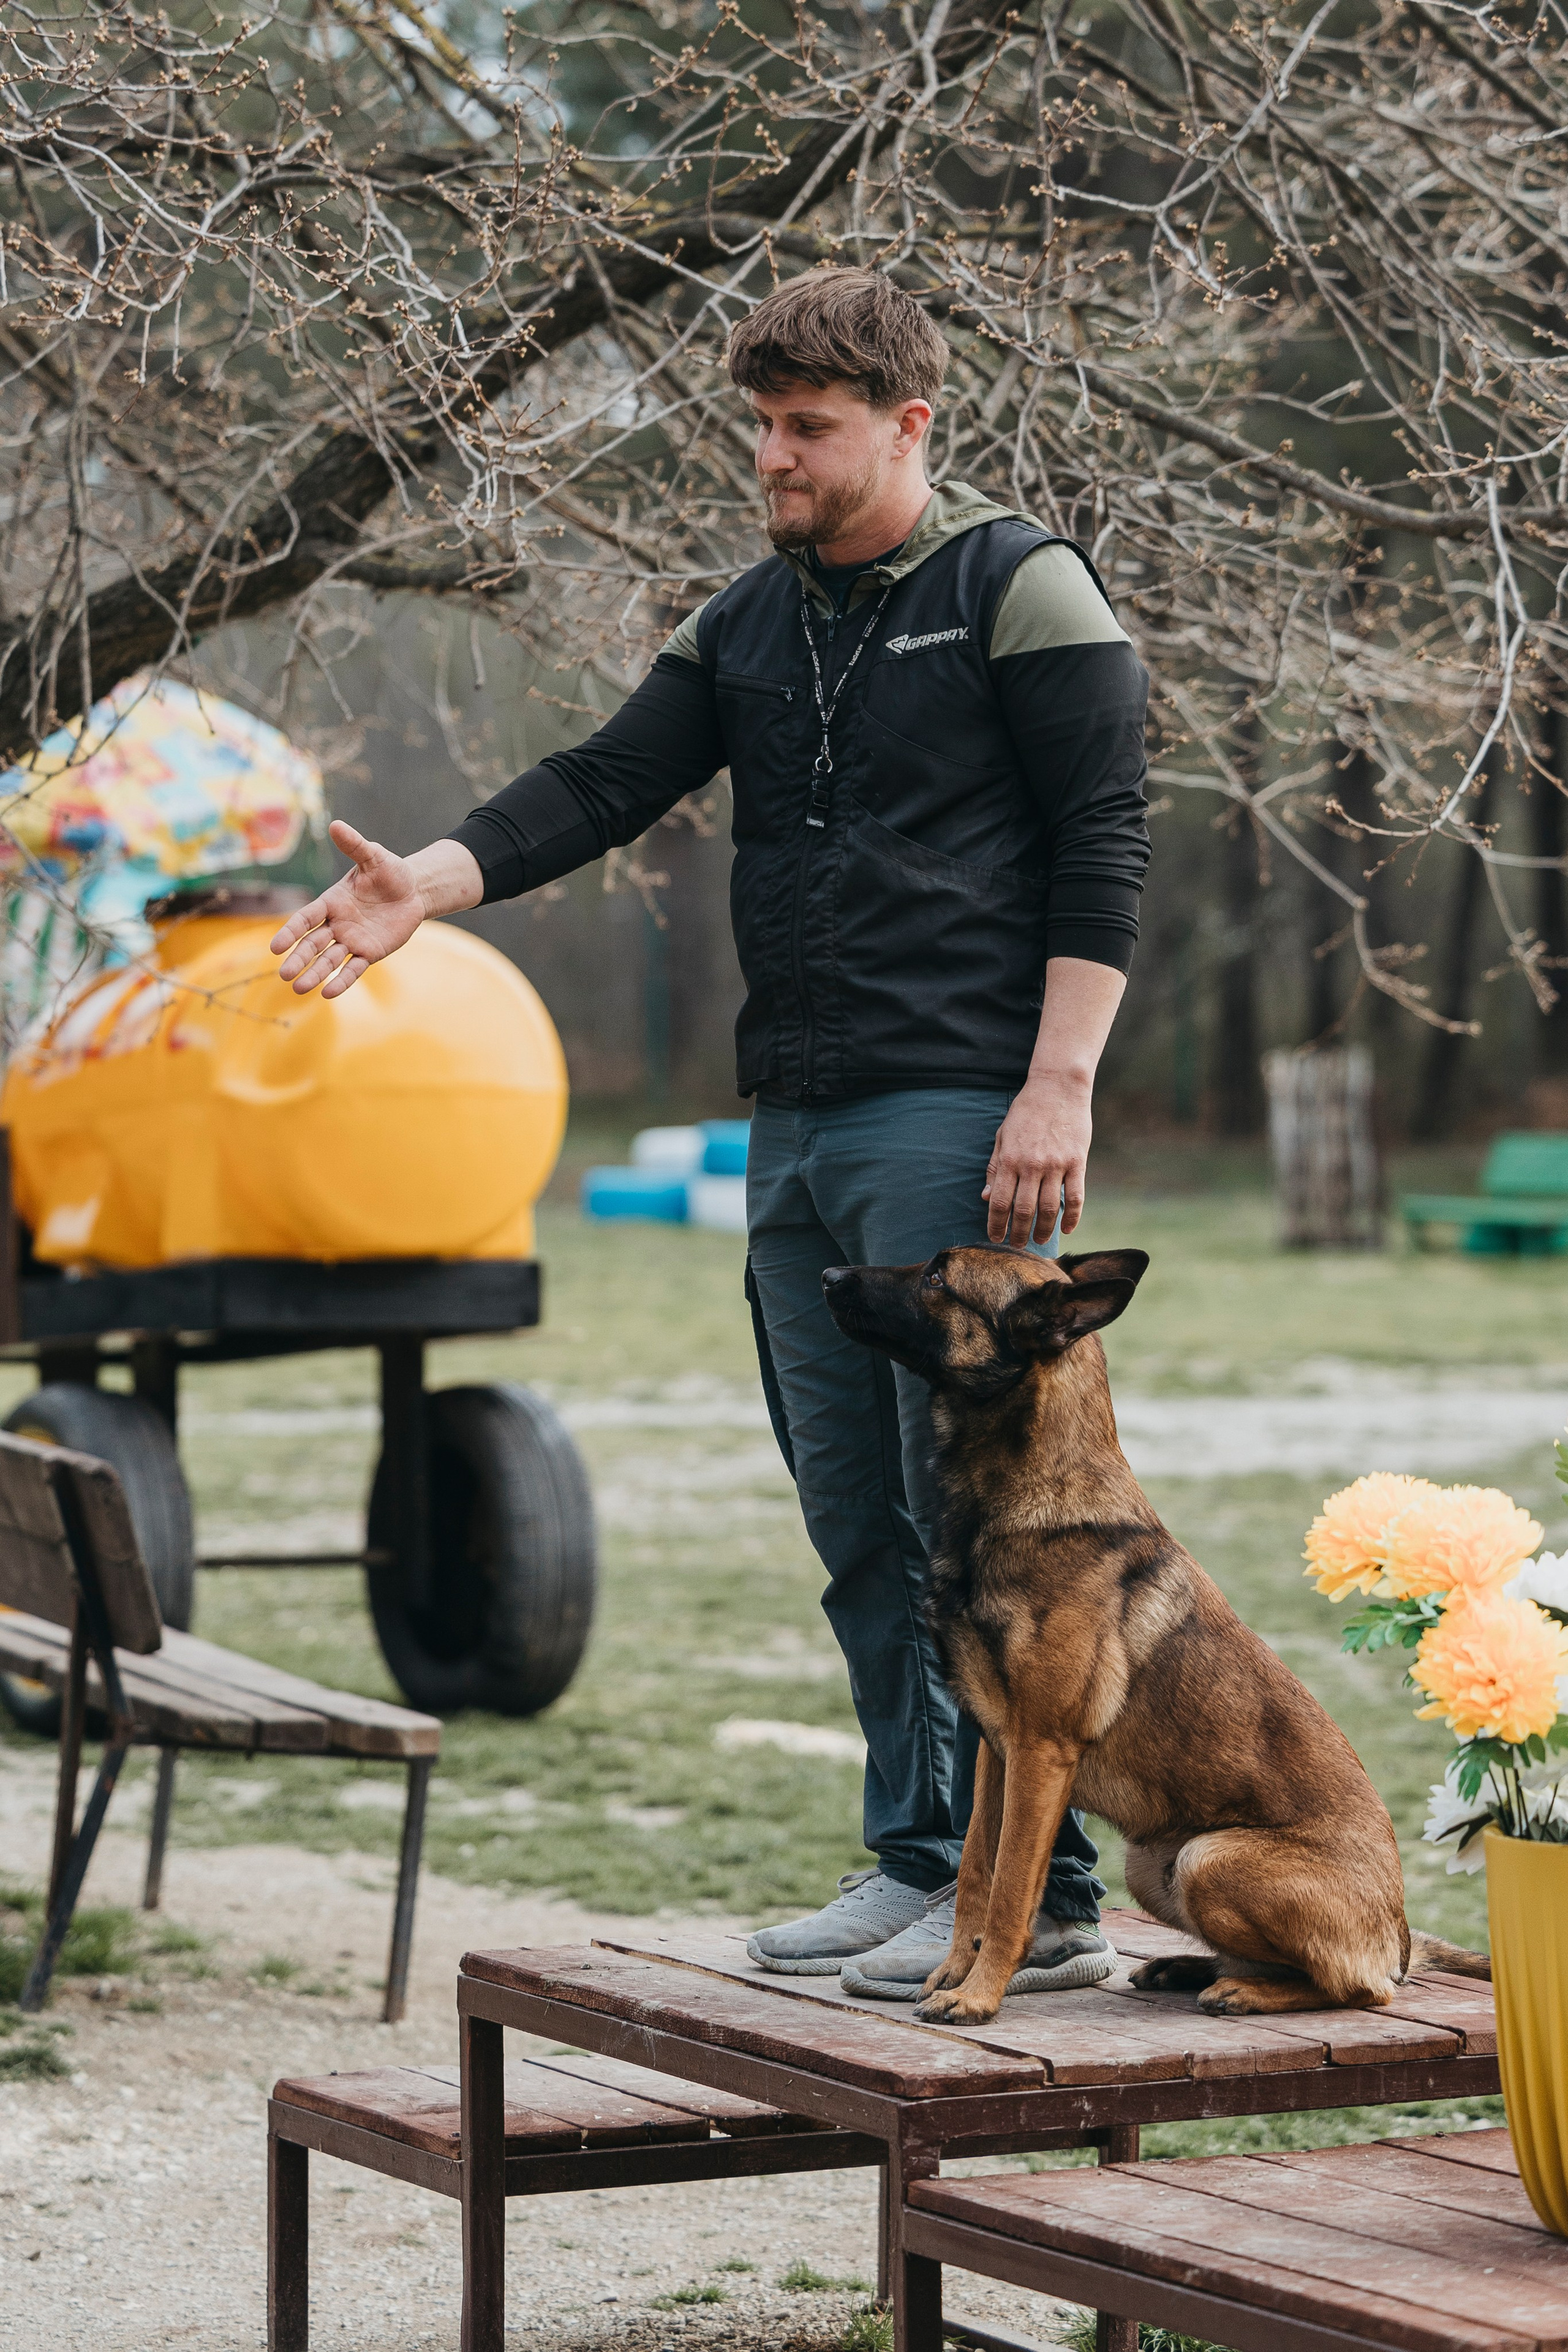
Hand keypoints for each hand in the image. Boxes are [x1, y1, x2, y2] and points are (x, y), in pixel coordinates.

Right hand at [270, 820, 428, 997]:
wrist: (413, 890)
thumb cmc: (389, 871)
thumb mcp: (373, 856)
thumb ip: (355, 845)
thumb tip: (336, 824)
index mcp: (331, 901)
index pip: (305, 919)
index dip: (290, 932)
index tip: (275, 947)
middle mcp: (337, 924)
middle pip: (312, 944)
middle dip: (298, 959)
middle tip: (284, 974)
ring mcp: (352, 940)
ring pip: (329, 960)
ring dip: (314, 974)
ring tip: (299, 989)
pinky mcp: (370, 952)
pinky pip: (354, 969)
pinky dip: (342, 981)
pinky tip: (328, 993)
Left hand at [983, 1070, 1091, 1245]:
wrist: (1058, 1087)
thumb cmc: (1026, 1111)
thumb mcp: (1003, 1136)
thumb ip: (995, 1168)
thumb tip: (986, 1197)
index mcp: (1010, 1159)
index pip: (1000, 1201)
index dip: (996, 1224)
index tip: (995, 1238)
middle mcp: (1032, 1165)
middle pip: (1024, 1210)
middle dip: (1018, 1233)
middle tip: (1018, 1246)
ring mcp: (1056, 1165)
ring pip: (1050, 1208)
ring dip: (1044, 1230)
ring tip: (1039, 1240)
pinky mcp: (1077, 1162)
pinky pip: (1076, 1196)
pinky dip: (1072, 1216)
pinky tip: (1067, 1229)